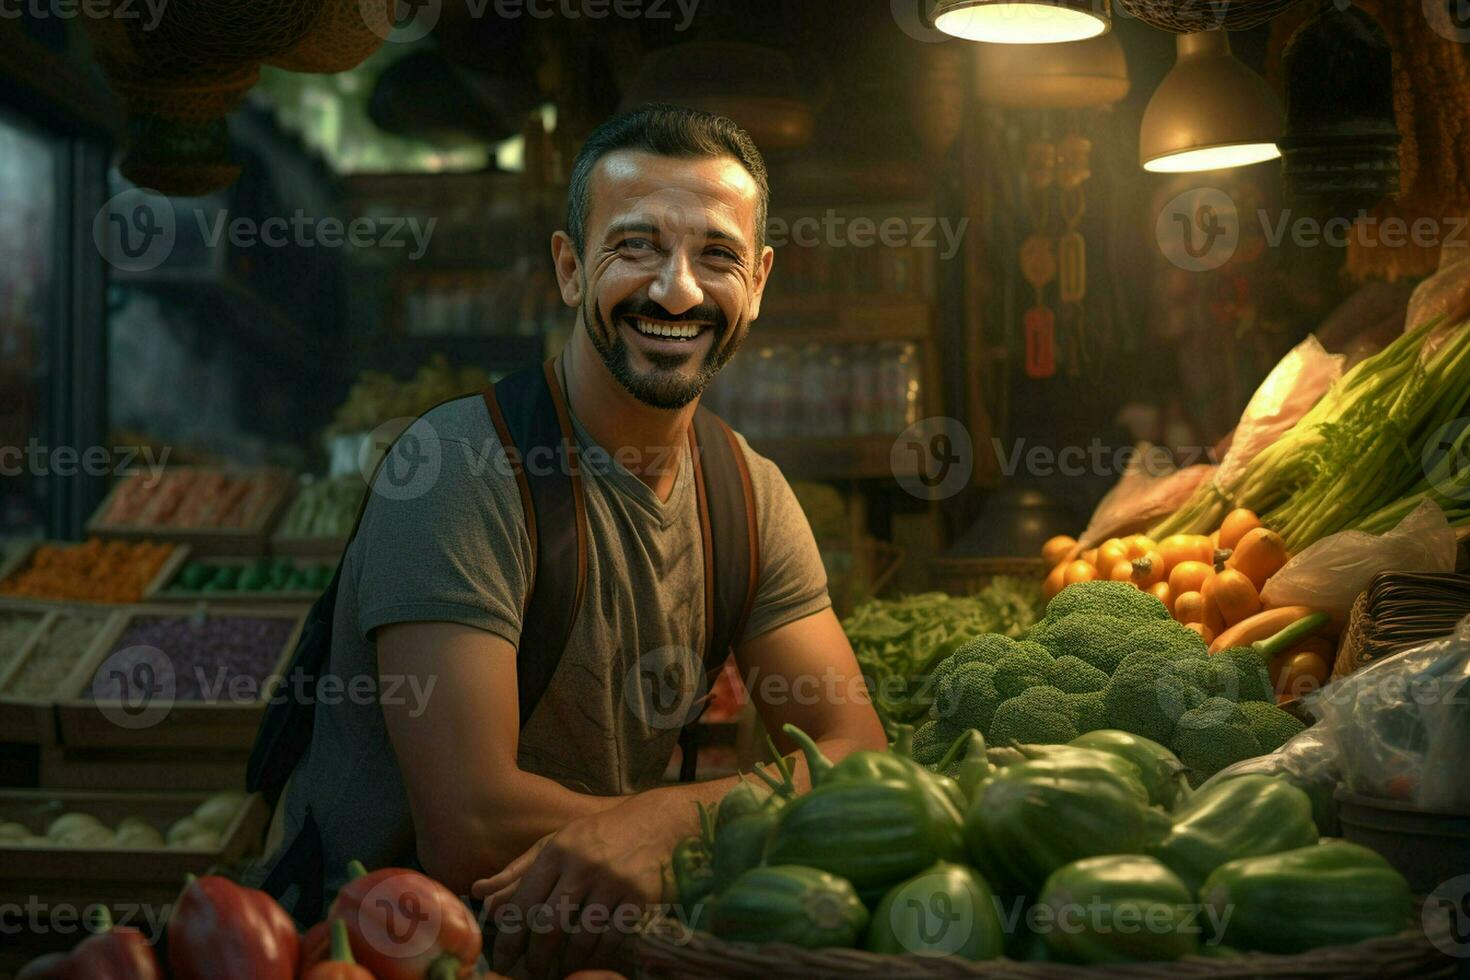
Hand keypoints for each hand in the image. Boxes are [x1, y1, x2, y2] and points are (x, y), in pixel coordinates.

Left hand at [473, 793, 682, 975]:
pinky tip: (592, 957)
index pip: (523, 903)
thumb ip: (519, 871)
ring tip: (563, 970)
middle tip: (533, 975)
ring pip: (581, 936)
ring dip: (570, 961)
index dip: (510, 939)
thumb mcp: (558, 843)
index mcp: (556, 851)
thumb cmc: (600, 835)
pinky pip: (611, 937)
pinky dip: (599, 953)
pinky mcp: (639, 896)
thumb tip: (480, 894)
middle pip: (548, 925)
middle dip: (537, 959)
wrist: (658, 821)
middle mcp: (581, 864)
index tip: (504, 960)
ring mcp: (612, 880)